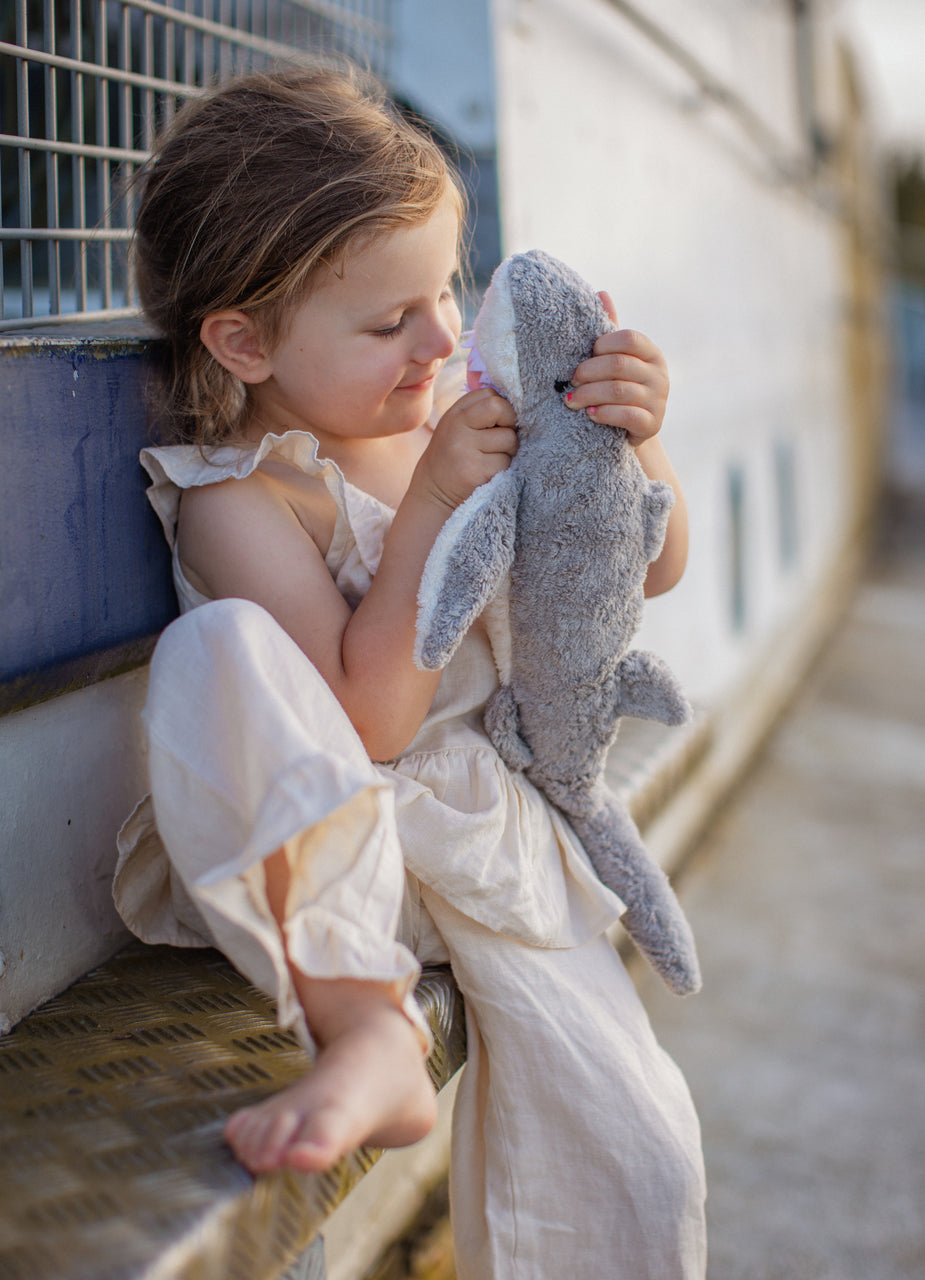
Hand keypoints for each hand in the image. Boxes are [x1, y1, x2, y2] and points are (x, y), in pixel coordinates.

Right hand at [412, 386, 516, 512]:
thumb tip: (517, 402)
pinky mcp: (476, 471)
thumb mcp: (458, 427)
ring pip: (509, 439)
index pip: (489, 394)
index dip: (501, 407)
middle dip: (510, 422)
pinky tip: (487, 473)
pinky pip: (505, 462)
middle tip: (502, 438)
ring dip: (508, 450)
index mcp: (455, 414)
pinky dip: (502, 468)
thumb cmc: (454, 456)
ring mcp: (465, 449)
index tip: (498, 422)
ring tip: (490, 458)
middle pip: (500, 408)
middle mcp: (457, 428)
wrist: (434, 493)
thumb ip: (479, 412)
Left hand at [565, 291, 669, 447]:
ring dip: (589, 394)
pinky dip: (604, 413)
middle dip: (588, 372)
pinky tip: (590, 413)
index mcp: (651, 353)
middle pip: (619, 365)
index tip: (586, 355)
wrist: (628, 430)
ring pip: (620, 391)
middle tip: (570, 381)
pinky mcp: (653, 424)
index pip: (629, 339)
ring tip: (570, 400)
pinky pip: (627, 415)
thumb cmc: (617, 387)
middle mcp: (659, 375)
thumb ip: (609, 331)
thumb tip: (601, 293)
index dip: (603, 345)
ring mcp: (659, 400)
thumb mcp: (614, 360)